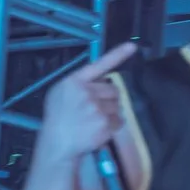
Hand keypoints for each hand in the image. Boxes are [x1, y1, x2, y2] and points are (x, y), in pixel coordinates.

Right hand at [38, 42, 136, 163]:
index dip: (118, 54)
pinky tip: (98, 129)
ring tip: (93, 120)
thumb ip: (79, 83)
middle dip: (109, 98)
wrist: (57, 143)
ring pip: (117, 106)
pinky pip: (118, 121)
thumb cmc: (58, 117)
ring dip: (110, 113)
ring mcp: (96, 108)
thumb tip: (100, 79)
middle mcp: (86, 92)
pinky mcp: (104, 124)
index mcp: (74, 81)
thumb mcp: (61, 93)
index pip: (99, 65)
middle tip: (95, 109)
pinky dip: (112, 126)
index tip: (133, 46)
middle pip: (114, 89)